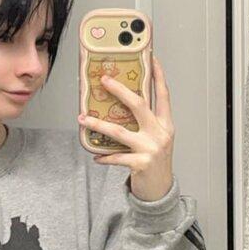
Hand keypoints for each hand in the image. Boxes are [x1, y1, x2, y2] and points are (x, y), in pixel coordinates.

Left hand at [78, 54, 174, 200]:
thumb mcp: (156, 138)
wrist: (160, 190)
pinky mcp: (141, 164)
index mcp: (165, 124)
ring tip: (83, 119)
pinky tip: (94, 155)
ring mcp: (151, 148)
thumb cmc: (155, 161)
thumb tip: (121, 105)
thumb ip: (145, 123)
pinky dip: (104, 156)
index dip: (159, 76)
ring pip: (120, 132)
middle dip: (120, 90)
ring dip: (98, 124)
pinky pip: (117, 157)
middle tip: (104, 81)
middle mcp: (160, 133)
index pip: (163, 95)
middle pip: (139, 105)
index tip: (152, 58)